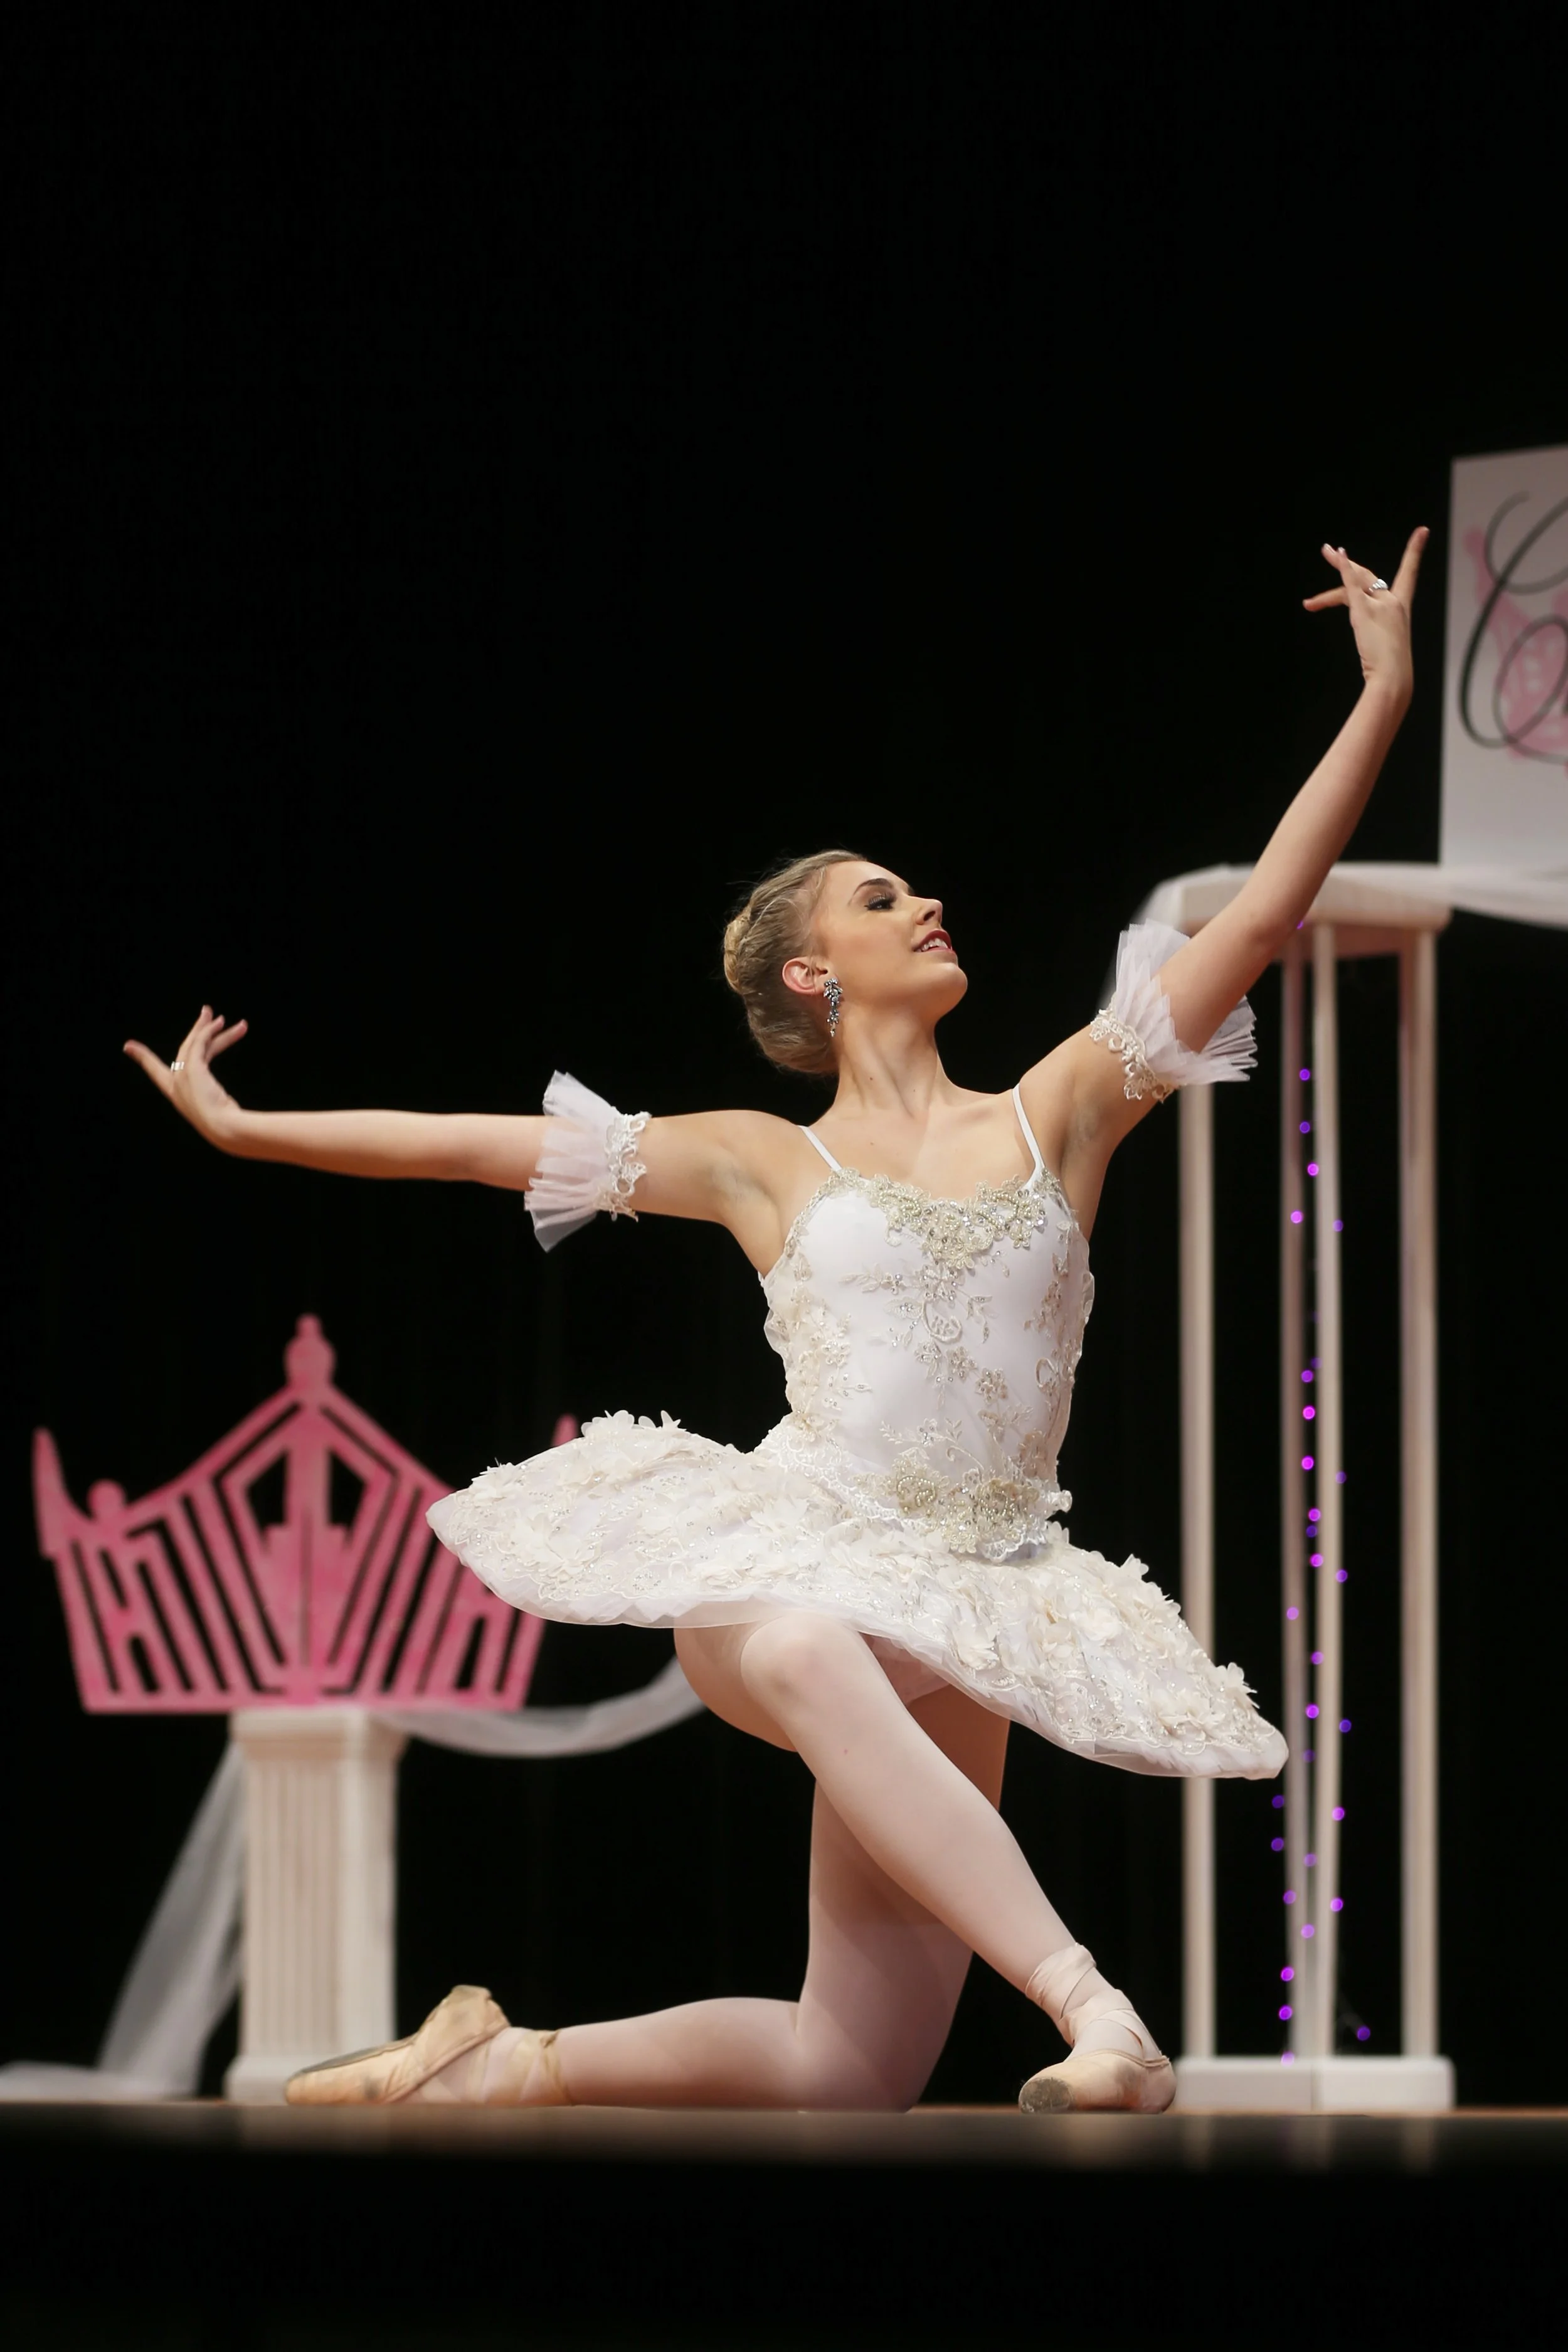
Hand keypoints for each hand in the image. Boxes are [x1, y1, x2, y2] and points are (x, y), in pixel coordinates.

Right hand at [123, 1005, 249, 1146]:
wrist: (224, 1129)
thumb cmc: (226, 1125)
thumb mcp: (218, 1110)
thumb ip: (216, 1101)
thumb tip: (229, 1108)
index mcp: (177, 1095)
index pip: (158, 1072)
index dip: (144, 1059)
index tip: (128, 1046)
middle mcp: (176, 1084)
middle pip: (185, 1050)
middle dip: (196, 1031)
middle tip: (207, 1013)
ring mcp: (182, 1076)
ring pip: (193, 1043)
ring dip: (206, 1027)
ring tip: (218, 1016)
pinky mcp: (191, 1068)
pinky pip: (199, 1043)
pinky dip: (208, 1031)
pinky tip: (220, 1023)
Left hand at [1303, 526, 1427, 697]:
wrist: (1393, 678)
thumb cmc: (1391, 669)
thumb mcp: (1386, 642)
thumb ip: (1377, 629)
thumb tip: (1365, 627)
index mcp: (1402, 608)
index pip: (1409, 574)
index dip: (1414, 552)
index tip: (1422, 531)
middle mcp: (1394, 602)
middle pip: (1369, 576)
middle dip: (1349, 563)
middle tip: (1330, 551)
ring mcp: (1380, 605)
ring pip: (1355, 579)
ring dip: (1338, 565)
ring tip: (1326, 551)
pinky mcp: (1364, 611)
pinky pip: (1351, 585)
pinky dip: (1343, 567)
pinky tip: (1336, 554)